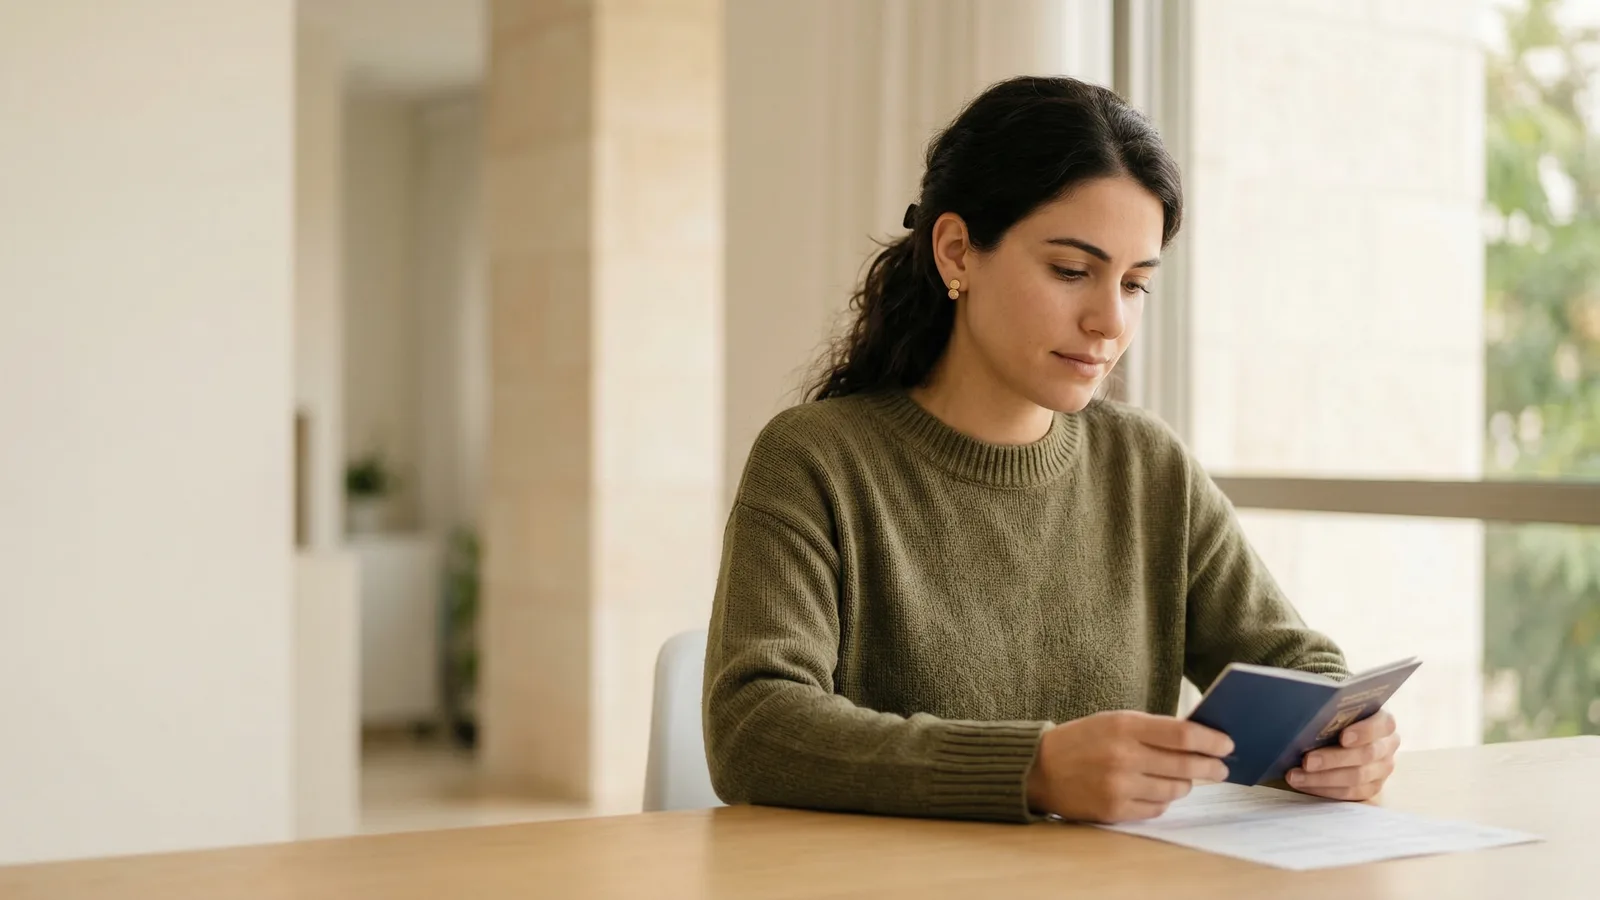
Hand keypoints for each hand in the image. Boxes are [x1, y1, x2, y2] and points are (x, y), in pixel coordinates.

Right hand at [1026, 711, 1232, 823]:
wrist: (1040, 769)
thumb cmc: (1082, 741)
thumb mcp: (1114, 721)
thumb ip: (1152, 728)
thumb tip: (1198, 738)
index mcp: (1124, 726)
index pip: (1183, 735)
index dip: (1211, 741)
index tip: (1227, 744)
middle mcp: (1124, 756)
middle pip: (1186, 765)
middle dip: (1211, 767)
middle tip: (1221, 768)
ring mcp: (1119, 786)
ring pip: (1175, 790)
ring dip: (1184, 784)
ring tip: (1181, 778)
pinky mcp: (1115, 810)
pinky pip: (1157, 809)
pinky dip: (1162, 801)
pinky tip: (1155, 791)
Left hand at [1285, 710, 1399, 800]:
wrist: (1342, 735)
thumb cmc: (1336, 717)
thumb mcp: (1336, 709)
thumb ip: (1329, 709)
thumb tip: (1305, 706)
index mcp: (1383, 722)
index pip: (1382, 725)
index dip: (1364, 732)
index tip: (1343, 737)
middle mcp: (1387, 746)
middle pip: (1366, 755)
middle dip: (1334, 759)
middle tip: (1307, 761)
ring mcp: (1381, 769)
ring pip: (1357, 778)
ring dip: (1323, 778)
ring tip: (1296, 776)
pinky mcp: (1371, 787)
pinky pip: (1350, 794)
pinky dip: (1324, 790)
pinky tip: (1304, 784)